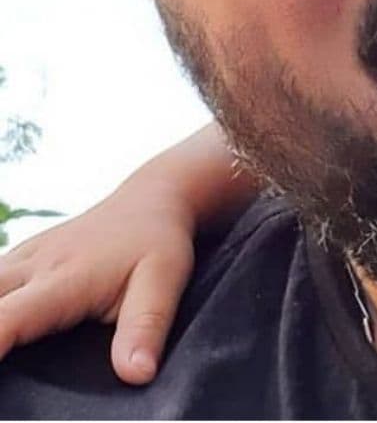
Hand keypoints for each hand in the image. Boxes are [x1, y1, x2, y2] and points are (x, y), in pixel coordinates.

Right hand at [0, 183, 194, 383]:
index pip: (6, 320)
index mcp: (64, 278)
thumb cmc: (158, 239)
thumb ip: (146, 327)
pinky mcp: (21, 256)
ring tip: (1, 346)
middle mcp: (34, 266)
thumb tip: (137, 373)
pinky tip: (3, 322)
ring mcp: (24, 257)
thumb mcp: (164, 281)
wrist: (153, 198)